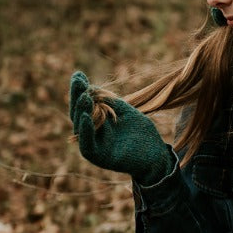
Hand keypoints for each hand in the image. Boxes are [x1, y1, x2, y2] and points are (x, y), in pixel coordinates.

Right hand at [69, 70, 172, 186]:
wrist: (155, 154)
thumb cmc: (140, 133)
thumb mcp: (125, 112)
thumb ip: (109, 102)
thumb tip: (90, 88)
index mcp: (97, 121)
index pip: (84, 104)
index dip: (80, 90)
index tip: (78, 74)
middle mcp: (91, 133)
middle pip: (78, 113)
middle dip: (77, 96)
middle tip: (78, 81)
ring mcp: (94, 145)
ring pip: (80, 127)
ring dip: (81, 111)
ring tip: (84, 97)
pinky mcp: (99, 158)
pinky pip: (87, 145)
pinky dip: (85, 131)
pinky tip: (85, 117)